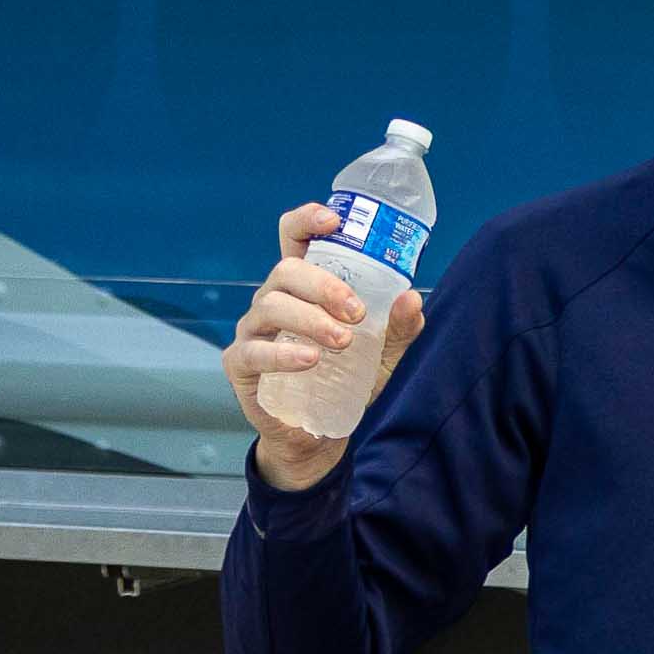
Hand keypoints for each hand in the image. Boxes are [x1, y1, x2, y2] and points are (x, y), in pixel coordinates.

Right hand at [228, 199, 422, 490]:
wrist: (317, 433)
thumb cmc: (345, 381)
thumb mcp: (381, 355)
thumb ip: (398, 329)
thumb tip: (412, 299)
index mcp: (304, 287)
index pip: (294, 238)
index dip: (308, 221)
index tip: (335, 221)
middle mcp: (274, 299)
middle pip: (286, 270)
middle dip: (324, 285)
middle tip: (357, 312)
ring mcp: (253, 329)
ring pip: (270, 305)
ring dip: (310, 319)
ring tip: (343, 341)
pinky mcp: (240, 363)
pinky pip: (254, 350)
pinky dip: (283, 353)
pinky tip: (310, 360)